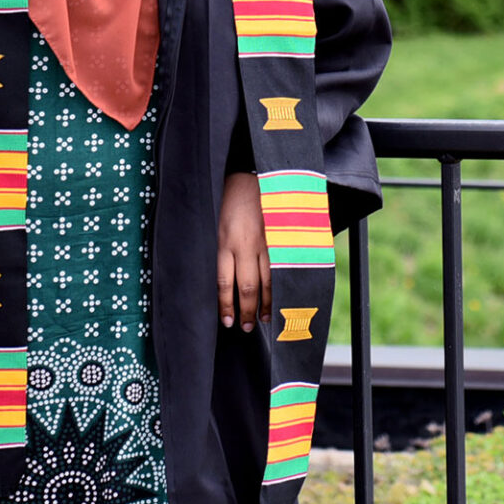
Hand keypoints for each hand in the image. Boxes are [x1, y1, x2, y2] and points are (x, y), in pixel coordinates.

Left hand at [218, 171, 271, 331]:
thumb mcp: (220, 226)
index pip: (224, 282)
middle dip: (246, 311)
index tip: (227, 322)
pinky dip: (283, 285)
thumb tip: (227, 281)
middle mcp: (245, 245)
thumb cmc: (232, 201)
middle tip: (246, 328)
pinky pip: (283, 267)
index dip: (226, 305)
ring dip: (266, 303)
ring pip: (268, 281)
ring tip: (265, 319)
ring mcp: (266, 242)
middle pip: (247, 287)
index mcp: (226, 242)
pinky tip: (283, 297)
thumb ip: (225, 252)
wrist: (253, 175)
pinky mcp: (281, 238)